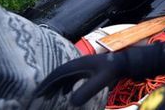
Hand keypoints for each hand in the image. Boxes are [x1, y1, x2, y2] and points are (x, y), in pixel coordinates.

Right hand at [34, 45, 161, 105]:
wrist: (126, 62)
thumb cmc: (114, 70)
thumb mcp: (101, 81)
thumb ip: (87, 90)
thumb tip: (71, 102)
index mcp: (78, 63)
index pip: (58, 73)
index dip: (47, 83)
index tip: (38, 92)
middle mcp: (78, 62)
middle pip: (59, 73)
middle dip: (49, 85)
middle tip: (39, 97)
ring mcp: (83, 65)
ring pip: (65, 75)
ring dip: (56, 85)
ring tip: (49, 97)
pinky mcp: (88, 69)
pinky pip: (72, 77)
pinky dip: (65, 85)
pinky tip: (65, 94)